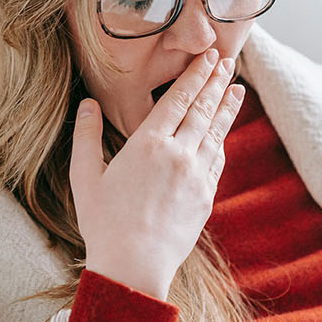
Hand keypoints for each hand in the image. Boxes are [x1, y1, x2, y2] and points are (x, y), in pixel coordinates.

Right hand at [69, 49, 244, 300]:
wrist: (134, 265)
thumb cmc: (102, 223)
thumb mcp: (85, 177)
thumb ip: (86, 136)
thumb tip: (86, 103)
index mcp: (146, 144)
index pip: (177, 99)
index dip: (195, 75)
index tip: (209, 56)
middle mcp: (177, 154)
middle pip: (202, 110)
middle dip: (216, 82)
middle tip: (228, 61)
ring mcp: (196, 177)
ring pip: (216, 133)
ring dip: (226, 107)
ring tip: (236, 88)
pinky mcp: (205, 198)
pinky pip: (217, 162)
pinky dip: (221, 142)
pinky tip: (222, 133)